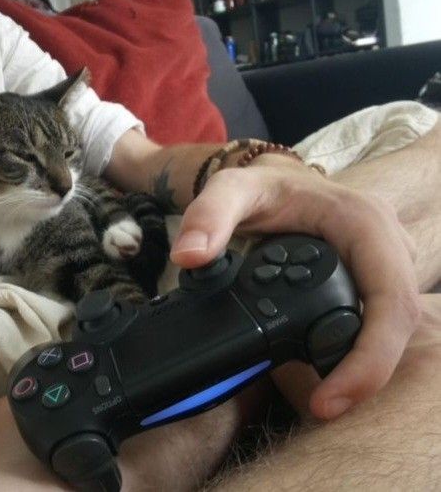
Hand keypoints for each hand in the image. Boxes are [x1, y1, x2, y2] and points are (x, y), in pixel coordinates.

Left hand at [170, 155, 420, 419]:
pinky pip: (378, 319)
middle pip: (398, 322)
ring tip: (326, 396)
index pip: (389, 300)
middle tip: (323, 405)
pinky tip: (331, 368)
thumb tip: (190, 257)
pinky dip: (360, 349)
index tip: (329, 397)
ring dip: (365, 365)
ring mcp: (384, 261)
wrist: (277, 182)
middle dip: (367, 372)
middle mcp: (386, 242)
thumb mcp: (233, 189)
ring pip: (392, 326)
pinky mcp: (373, 275)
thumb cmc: (263, 186)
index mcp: (365, 223)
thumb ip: (209, 217)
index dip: (370, 358)